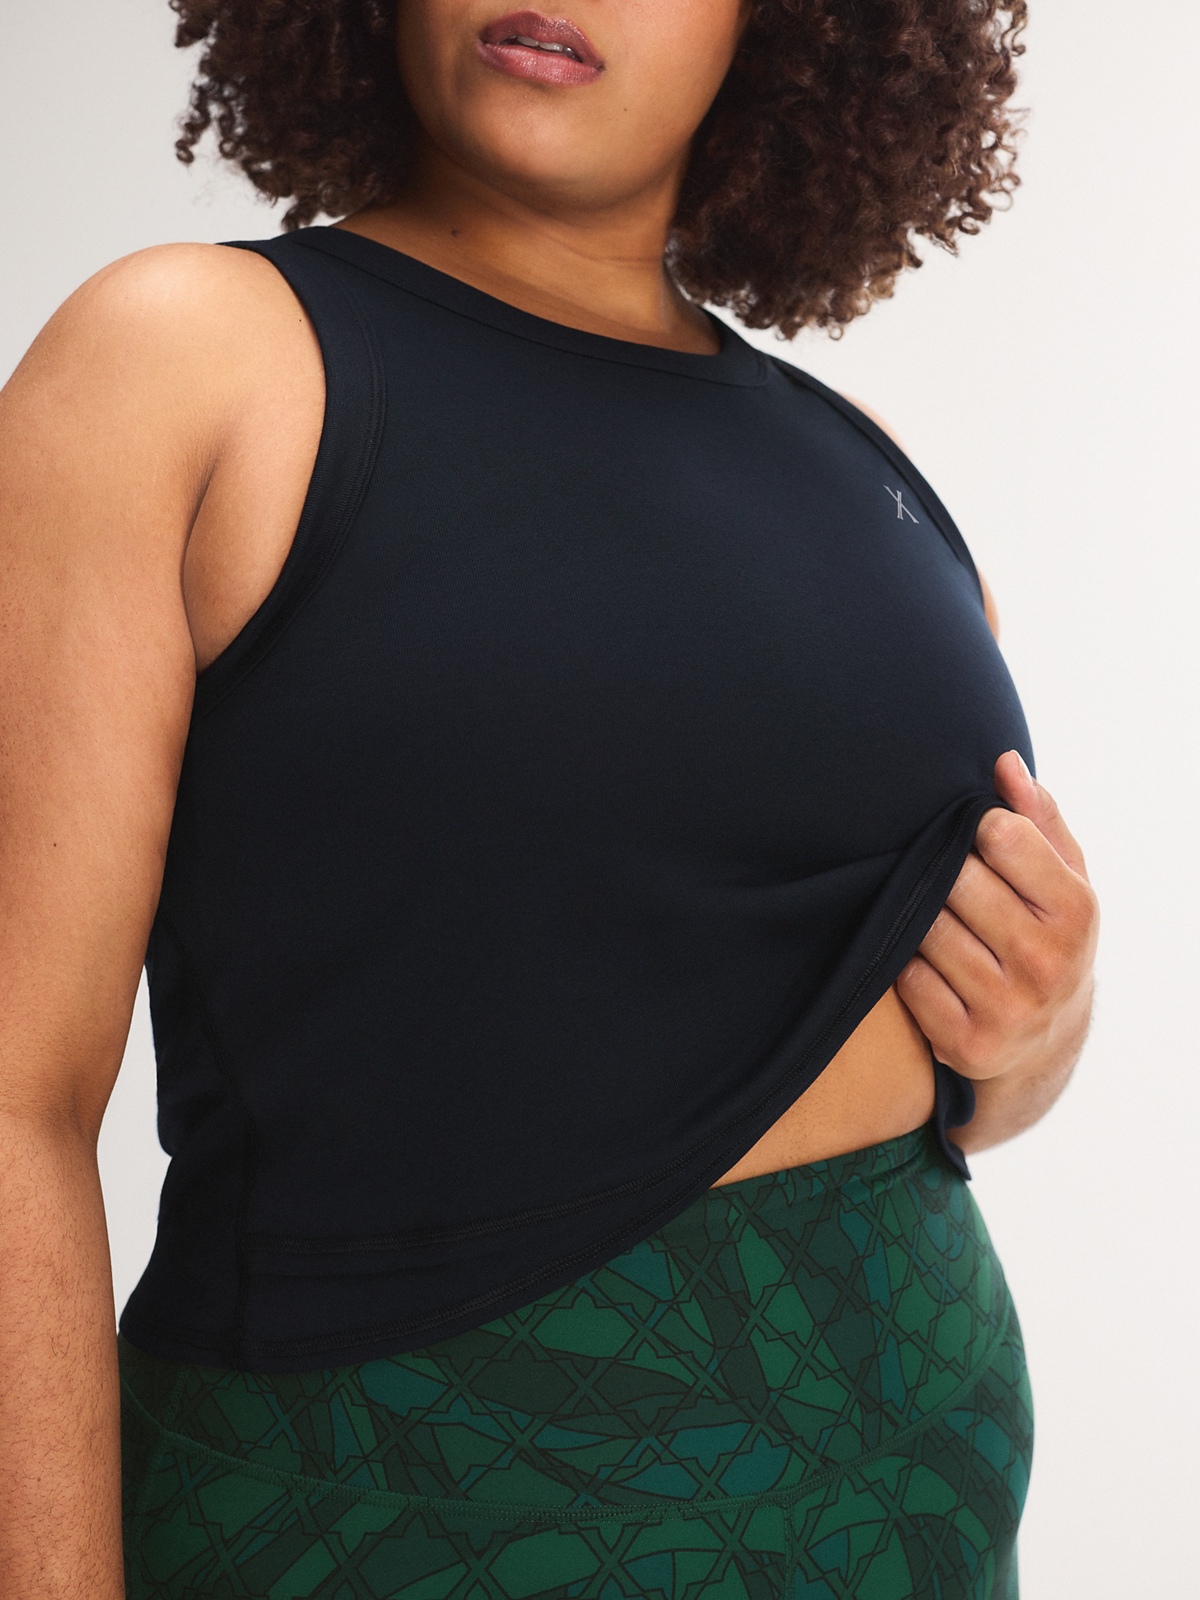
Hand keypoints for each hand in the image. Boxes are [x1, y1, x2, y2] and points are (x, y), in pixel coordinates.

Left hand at [896, 752, 1098, 1082]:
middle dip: (945, 874)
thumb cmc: (1048, 935)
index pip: (1002, 835)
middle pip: (955, 880)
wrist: (1044, 1041)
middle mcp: (1046, 962)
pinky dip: (911, 966)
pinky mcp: (966, 1042)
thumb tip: (1004, 763)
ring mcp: (1006, 1007)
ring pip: (926, 928)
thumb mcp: (1062, 877)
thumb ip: (1036, 817)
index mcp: (1076, 912)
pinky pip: (908, 977)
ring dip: (921, 920)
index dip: (978, 829)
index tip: (977, 842)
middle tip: (951, 885)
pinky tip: (932, 967)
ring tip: (943, 924)